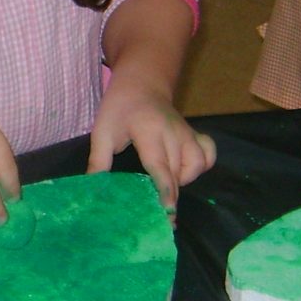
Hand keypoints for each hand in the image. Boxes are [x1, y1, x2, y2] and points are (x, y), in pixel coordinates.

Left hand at [89, 80, 215, 210]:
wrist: (141, 83)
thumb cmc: (119, 107)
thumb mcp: (102, 131)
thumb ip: (98, 160)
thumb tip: (92, 188)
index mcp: (149, 131)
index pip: (160, 165)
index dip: (165, 190)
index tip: (167, 211)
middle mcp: (173, 133)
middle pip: (179, 171)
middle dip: (172, 195)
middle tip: (160, 218)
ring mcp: (187, 133)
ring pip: (198, 163)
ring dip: (185, 180)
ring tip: (166, 187)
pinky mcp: (194, 134)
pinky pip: (208, 153)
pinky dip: (201, 166)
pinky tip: (185, 173)